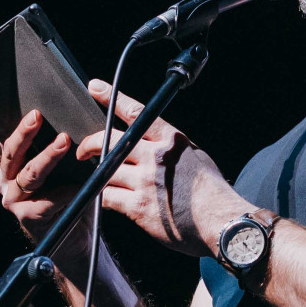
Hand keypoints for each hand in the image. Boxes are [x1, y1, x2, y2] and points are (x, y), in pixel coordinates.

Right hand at [0, 110, 90, 260]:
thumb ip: (60, 150)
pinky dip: (66, 191)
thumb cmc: (69, 197)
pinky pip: (48, 201)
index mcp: (12, 167)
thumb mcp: (63, 170)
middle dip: (26, 134)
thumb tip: (77, 121)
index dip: (20, 126)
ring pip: (30, 174)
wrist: (73, 238)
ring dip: (47, 157)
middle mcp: (7, 183)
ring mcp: (15, 201)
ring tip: (64, 142)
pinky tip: (80, 185)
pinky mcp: (28, 218)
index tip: (34, 110)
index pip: (12, 141)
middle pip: (13, 154)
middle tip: (37, 117)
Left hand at [79, 79, 243, 257]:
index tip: (96, 87)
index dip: (112, 97)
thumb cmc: (212, 190)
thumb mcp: (195, 155)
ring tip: (98, 178)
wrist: (220, 219)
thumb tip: (157, 144)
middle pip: (111, 141)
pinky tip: (105, 198)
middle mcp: (156, 156)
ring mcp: (145, 181)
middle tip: (85, 151)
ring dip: (98, 174)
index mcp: (171, 140)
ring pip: (106, 170)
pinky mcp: (138, 206)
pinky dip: (102, 196)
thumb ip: (172, 147)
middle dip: (91, 143)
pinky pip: (107, 196)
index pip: (136, 112)